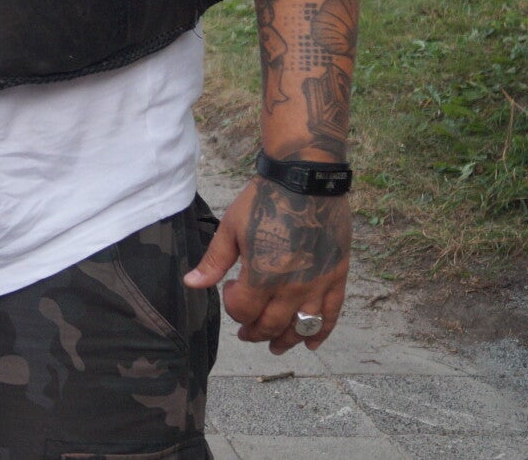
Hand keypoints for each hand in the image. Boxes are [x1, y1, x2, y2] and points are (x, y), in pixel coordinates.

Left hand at [185, 176, 350, 352]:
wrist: (305, 180)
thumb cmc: (263, 201)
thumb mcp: (230, 229)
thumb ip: (213, 262)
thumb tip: (190, 284)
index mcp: (263, 276)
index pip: (245, 311)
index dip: (233, 307)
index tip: (231, 292)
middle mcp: (292, 287)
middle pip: (272, 325)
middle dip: (256, 332)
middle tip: (246, 334)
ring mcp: (318, 284)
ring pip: (302, 326)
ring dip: (287, 340)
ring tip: (276, 347)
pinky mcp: (337, 275)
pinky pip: (332, 314)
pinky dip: (322, 332)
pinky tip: (311, 344)